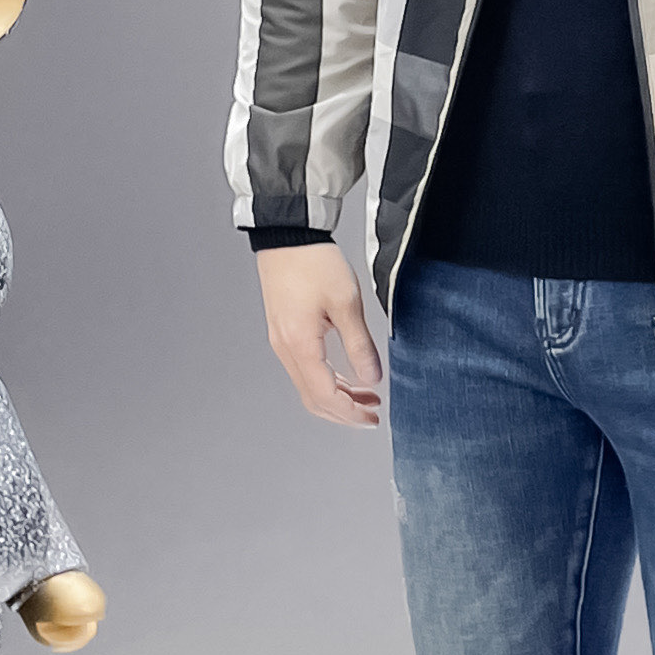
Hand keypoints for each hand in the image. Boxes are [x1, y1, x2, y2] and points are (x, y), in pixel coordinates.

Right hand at [255, 241, 382, 427]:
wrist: (288, 236)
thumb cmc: (315, 263)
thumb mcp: (346, 303)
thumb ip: (359, 344)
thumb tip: (372, 378)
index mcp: (300, 345)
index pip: (325, 396)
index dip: (349, 412)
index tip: (371, 418)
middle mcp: (286, 349)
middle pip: (313, 397)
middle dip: (343, 411)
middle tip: (371, 414)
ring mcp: (282, 341)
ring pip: (308, 385)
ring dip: (336, 395)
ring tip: (365, 395)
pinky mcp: (284, 330)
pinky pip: (304, 368)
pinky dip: (326, 379)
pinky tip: (346, 375)